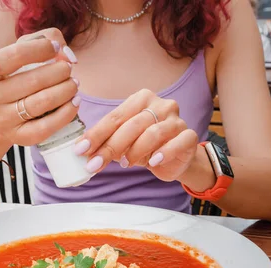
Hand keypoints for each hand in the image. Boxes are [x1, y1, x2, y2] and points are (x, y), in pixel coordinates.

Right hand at [0, 28, 80, 147]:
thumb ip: (40, 42)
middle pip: (33, 81)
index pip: (16, 55)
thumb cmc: (11, 81)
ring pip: (42, 102)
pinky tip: (74, 102)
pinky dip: (66, 112)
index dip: (41, 48)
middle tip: (68, 69)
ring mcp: (2, 120)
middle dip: (59, 71)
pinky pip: (47, 126)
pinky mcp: (19, 137)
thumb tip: (64, 52)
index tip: (55, 48)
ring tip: (74, 84)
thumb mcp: (17, 57)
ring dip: (65, 90)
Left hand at [74, 89, 199, 181]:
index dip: (96, 134)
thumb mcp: (123, 142)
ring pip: (153, 133)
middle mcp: (161, 105)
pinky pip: (177, 143)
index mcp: (141, 99)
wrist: (174, 159)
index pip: (115, 117)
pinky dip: (163, 153)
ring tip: (125, 164)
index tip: (81, 150)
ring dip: (135, 151)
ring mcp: (176, 120)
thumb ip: (107, 141)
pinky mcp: (189, 136)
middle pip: (132, 125)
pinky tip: (153, 163)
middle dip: (111, 146)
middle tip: (95, 164)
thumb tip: (82, 150)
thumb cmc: (145, 146)